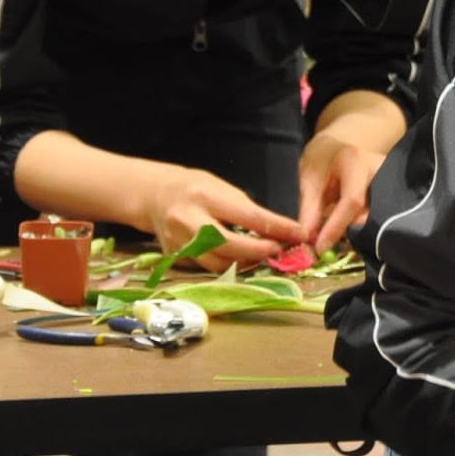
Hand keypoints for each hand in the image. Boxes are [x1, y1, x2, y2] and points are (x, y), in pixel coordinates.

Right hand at [137, 166, 306, 270]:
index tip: (300, 233)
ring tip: (262, 255)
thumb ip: (247, 211)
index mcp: (204, 196)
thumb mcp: (222, 188)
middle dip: (259, 252)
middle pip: (230, 246)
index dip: (277, 227)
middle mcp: (188, 220)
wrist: (154, 195)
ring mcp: (178, 242)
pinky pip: (207, 268)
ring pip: (218, 264)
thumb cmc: (195, 187)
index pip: (248, 216)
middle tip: (278, 250)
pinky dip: (226, 266)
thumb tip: (279, 232)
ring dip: (245, 263)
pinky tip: (239, 260)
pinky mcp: (174, 258)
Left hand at [298, 131, 385, 252]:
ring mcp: (393, 182)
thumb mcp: (309, 179)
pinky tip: (347, 233)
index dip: (336, 226)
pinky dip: (363, 229)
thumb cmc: (322, 159)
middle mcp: (382, 170)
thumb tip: (308, 240)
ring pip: (377, 219)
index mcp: (357, 161)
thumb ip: (309, 209)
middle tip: (326, 247)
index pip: (352, 200)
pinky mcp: (396, 193)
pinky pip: (381, 218)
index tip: (320, 247)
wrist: (340, 146)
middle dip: (348, 234)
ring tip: (333, 238)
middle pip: (370, 213)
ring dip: (355, 233)